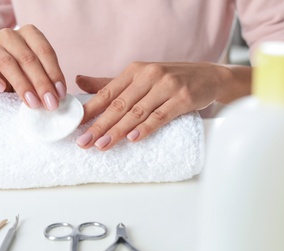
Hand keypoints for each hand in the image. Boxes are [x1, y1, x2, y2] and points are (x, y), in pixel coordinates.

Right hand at [0, 24, 65, 109]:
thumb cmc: (26, 78)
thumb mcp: (40, 76)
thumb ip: (49, 80)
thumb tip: (58, 95)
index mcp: (30, 34)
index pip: (44, 51)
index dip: (54, 73)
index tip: (60, 94)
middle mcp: (10, 36)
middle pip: (27, 58)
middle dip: (41, 83)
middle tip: (50, 103)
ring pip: (7, 62)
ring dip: (22, 85)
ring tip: (33, 103)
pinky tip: (0, 89)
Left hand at [75, 61, 239, 150]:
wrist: (209, 76)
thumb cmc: (170, 79)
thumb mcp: (140, 77)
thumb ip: (110, 83)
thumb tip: (79, 81)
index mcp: (135, 70)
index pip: (107, 92)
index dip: (90, 109)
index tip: (75, 125)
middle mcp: (149, 75)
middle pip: (119, 104)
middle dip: (99, 125)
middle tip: (84, 142)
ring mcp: (167, 86)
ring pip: (137, 112)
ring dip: (118, 131)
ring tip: (102, 146)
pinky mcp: (183, 98)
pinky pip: (161, 116)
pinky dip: (146, 128)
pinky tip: (133, 139)